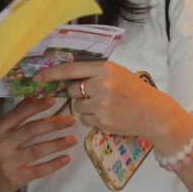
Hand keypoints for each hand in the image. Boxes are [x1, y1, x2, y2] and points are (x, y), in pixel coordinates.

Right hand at [0, 96, 76, 191]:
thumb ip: (15, 114)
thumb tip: (34, 97)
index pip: (19, 114)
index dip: (37, 106)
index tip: (53, 100)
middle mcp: (2, 144)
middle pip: (32, 131)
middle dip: (54, 124)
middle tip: (71, 120)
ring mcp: (9, 162)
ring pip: (38, 150)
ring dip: (58, 143)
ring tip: (73, 139)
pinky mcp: (17, 177)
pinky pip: (39, 170)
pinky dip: (54, 164)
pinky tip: (67, 158)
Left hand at [34, 60, 188, 137]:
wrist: (154, 113)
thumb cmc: (134, 90)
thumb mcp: (116, 73)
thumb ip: (93, 72)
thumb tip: (64, 75)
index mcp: (105, 69)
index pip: (71, 69)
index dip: (52, 73)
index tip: (38, 76)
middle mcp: (102, 86)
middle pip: (72, 90)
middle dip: (78, 92)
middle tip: (94, 93)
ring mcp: (102, 105)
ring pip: (77, 106)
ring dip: (84, 106)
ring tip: (104, 105)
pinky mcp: (103, 122)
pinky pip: (84, 119)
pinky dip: (91, 118)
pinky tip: (106, 115)